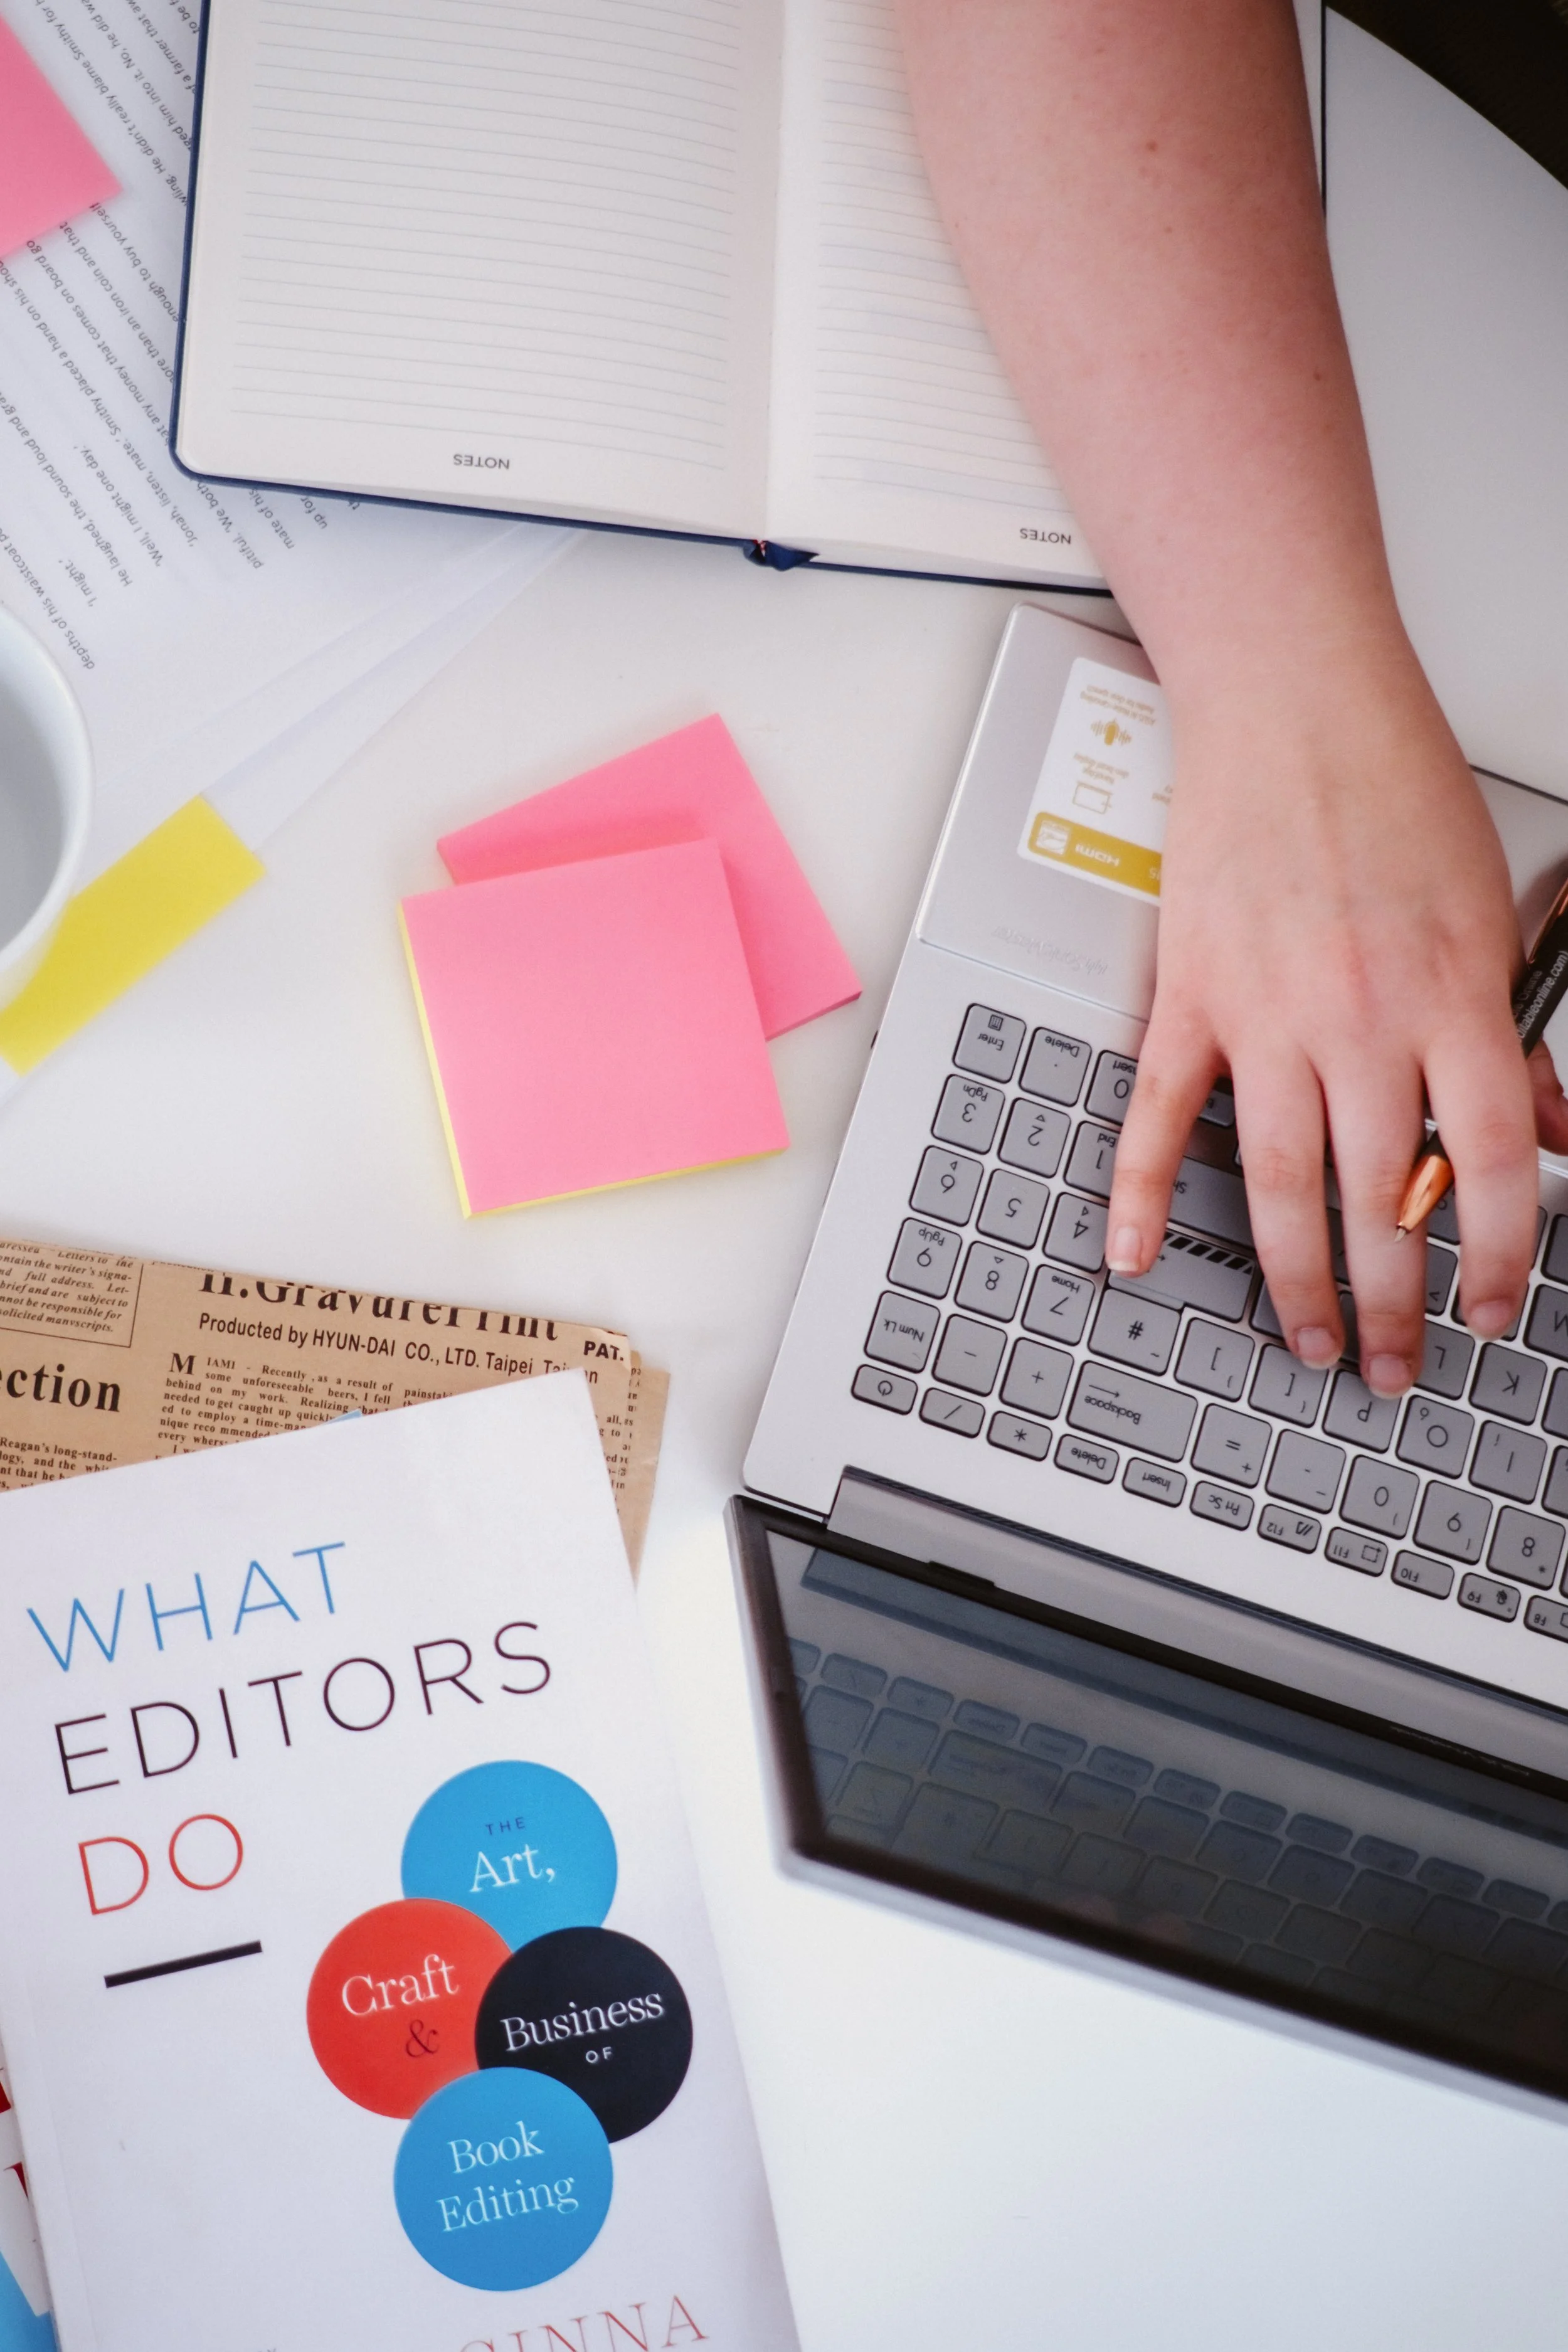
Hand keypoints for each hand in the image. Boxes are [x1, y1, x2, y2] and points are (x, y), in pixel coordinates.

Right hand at [1104, 632, 1567, 1397]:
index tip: (1494, 1311)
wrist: (1293, 704)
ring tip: (1306, 1339)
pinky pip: (1160, 1115)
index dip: (1499, 1256)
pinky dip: (1139, 1192)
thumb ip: (1510, 1033)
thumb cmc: (1392, 789)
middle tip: (1391, 1365)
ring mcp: (1264, 1015)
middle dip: (1391, 1303)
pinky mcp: (1189, 999)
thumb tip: (1542, 1128)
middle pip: (1380, 1198)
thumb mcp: (1490, 914)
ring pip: (1279, 1181)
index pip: (1489, 1164)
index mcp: (1448, 997)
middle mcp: (1359, 1018)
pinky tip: (1134, 1256)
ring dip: (1295, 1279)